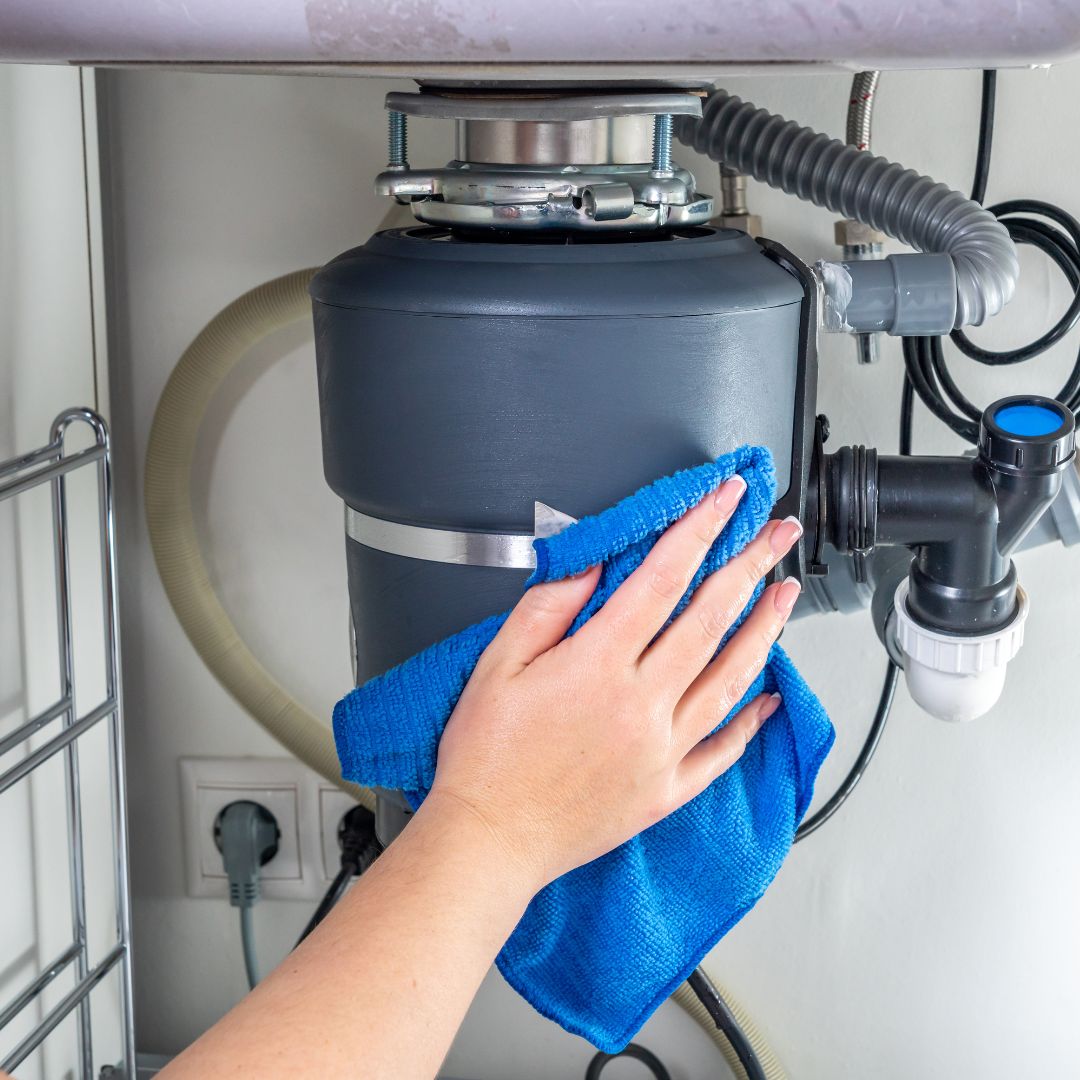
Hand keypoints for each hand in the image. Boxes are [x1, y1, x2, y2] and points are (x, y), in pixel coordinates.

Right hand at [426, 476, 803, 892]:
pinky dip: (751, 721)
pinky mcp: (666, 791)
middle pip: (710, 620)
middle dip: (750, 566)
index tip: (726, 499)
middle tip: (778, 533)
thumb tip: (592, 567)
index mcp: (597, 666)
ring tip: (786, 595)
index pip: (662, 580)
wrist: (489, 841)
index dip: (699, 530)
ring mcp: (661, 750)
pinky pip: (723, 751)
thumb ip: (548, 608)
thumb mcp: (497, 665)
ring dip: (764, 631)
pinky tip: (770, 698)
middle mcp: (640, 705)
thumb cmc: (486, 757)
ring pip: (730, 679)